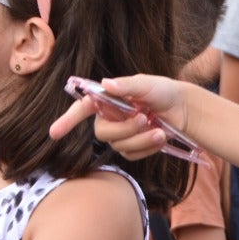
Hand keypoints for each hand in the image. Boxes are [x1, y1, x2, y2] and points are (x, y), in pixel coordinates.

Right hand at [48, 74, 189, 158]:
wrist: (183, 109)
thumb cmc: (162, 91)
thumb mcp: (146, 84)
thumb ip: (127, 86)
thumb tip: (106, 84)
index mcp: (107, 100)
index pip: (82, 109)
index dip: (67, 121)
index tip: (54, 133)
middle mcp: (110, 118)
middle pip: (102, 133)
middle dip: (125, 129)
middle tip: (145, 118)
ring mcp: (121, 135)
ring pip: (119, 146)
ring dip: (141, 139)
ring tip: (159, 130)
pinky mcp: (133, 148)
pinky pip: (133, 155)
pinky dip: (148, 148)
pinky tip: (160, 137)